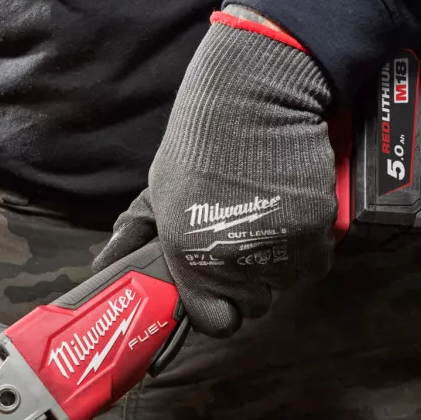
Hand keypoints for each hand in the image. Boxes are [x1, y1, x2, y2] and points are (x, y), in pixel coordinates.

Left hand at [94, 7, 336, 337]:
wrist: (254, 98)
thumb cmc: (200, 140)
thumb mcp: (158, 190)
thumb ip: (137, 235)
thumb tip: (103, 266)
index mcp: (188, 257)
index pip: (215, 321)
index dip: (221, 307)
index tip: (224, 291)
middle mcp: (231, 263)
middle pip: (255, 304)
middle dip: (254, 280)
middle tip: (250, 241)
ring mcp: (276, 250)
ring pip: (288, 281)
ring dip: (284, 259)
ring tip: (272, 218)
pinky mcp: (314, 233)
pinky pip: (317, 258)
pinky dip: (311, 242)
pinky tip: (295, 210)